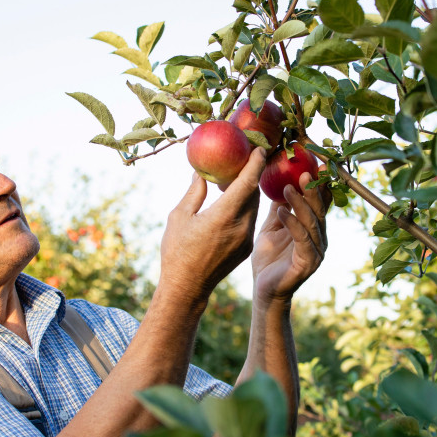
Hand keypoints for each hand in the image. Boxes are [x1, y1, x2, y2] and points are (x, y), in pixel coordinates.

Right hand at [159, 148, 265, 301]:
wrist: (187, 288)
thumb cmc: (177, 251)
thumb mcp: (179, 217)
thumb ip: (194, 193)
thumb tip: (200, 172)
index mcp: (223, 216)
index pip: (247, 183)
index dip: (255, 164)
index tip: (259, 148)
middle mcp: (240, 227)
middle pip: (254, 193)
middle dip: (253, 174)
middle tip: (247, 157)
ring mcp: (246, 239)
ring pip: (253, 207)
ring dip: (249, 191)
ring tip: (236, 178)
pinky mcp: (246, 248)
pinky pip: (250, 220)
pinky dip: (245, 206)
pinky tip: (233, 201)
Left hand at [251, 167, 329, 302]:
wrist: (264, 289)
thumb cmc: (269, 259)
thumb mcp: (273, 227)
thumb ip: (280, 208)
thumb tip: (280, 183)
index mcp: (313, 229)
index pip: (320, 203)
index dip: (320, 185)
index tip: (318, 165)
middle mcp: (319, 238)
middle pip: (319, 210)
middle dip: (313, 190)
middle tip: (304, 171)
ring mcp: (316, 251)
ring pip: (312, 222)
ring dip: (301, 203)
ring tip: (288, 187)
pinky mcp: (308, 263)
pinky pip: (302, 239)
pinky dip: (292, 223)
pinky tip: (281, 211)